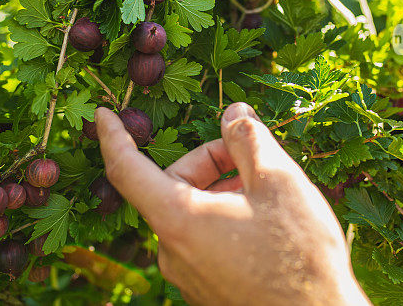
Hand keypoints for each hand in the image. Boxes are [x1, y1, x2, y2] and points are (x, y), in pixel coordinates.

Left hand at [94, 102, 371, 305]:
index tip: (102, 114)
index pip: (126, 170)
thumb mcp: (279, 181)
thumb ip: (248, 139)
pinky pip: (203, 240)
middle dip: (210, 162)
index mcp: (178, 220)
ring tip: (268, 193)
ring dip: (222, 191)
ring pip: (192, 213)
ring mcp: (188, 275)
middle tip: (253, 156)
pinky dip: (225, 218)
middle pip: (173, 186)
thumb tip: (233, 114)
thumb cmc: (300, 256)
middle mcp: (172, 252)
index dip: (113, 137)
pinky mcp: (205, 290)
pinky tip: (266, 222)